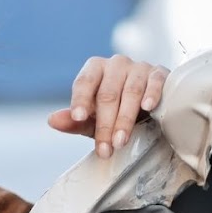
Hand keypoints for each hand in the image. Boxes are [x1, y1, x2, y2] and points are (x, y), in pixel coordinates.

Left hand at [47, 55, 169, 158]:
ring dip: (125, 118)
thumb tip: (52, 121)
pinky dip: (152, 93)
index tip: (78, 118)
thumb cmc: (116, 112)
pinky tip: (147, 107)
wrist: (149, 108)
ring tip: (121, 141)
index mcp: (95, 69)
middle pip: (107, 93)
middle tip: (105, 148)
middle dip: (105, 124)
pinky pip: (156, 81)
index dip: (80, 100)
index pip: (84, 82)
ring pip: (131, 91)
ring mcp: (139, 67)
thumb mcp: (93, 120)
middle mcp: (116, 64)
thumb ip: (74, 121)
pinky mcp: (159, 73)